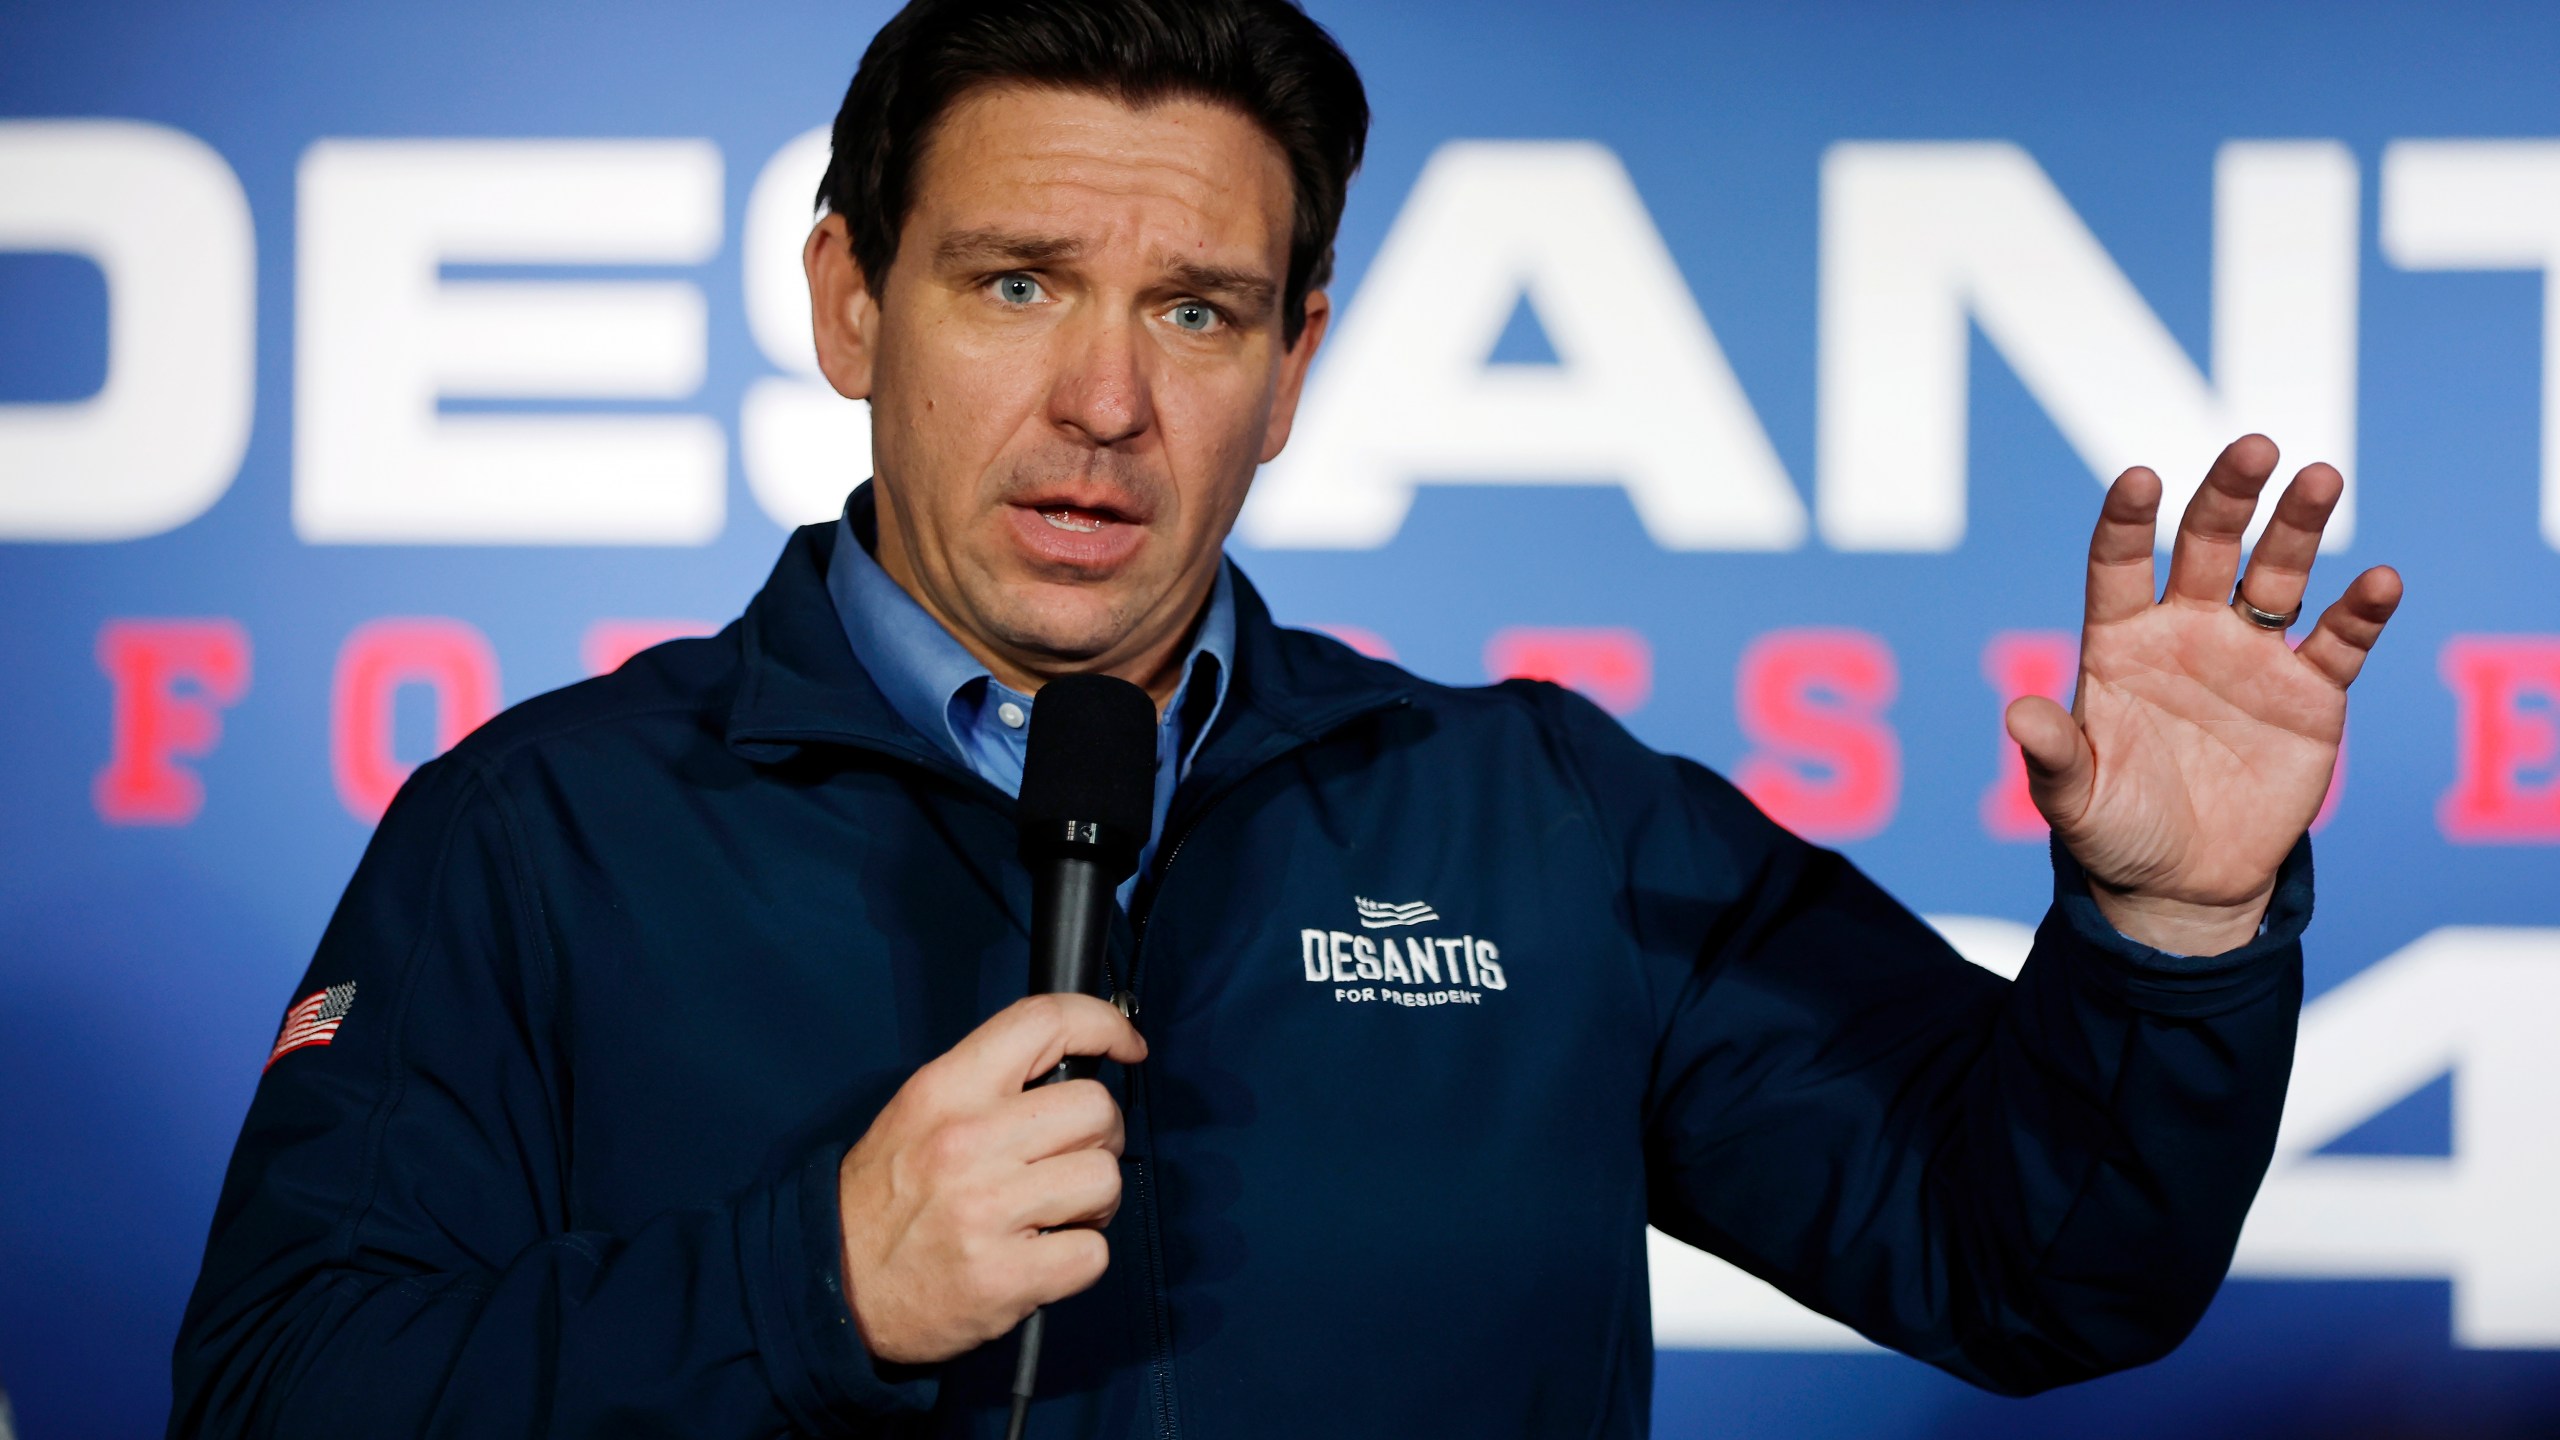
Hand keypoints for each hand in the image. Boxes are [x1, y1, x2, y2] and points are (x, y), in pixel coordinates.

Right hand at [836, 993, 1146, 1363]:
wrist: (835, 1286)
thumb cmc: (883, 1200)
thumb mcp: (919, 1112)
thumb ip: (989, 1083)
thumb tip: (1072, 1066)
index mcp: (947, 1089)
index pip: (1044, 1021)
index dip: (1103, 1024)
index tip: (1125, 1045)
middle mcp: (968, 1142)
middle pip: (1096, 1108)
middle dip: (1100, 1136)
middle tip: (1069, 1160)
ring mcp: (986, 1211)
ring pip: (1104, 1179)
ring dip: (1093, 1201)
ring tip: (1055, 1212)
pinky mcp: (1003, 1277)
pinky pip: (1093, 1253)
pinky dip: (1080, 1257)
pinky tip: (1043, 1255)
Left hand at [2007, 434, 2402, 955]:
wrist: (2183, 882)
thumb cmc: (2115, 829)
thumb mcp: (2073, 800)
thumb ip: (2053, 755)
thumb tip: (2017, 714)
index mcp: (2120, 643)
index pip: (2120, 565)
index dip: (2129, 522)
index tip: (2139, 478)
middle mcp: (2187, 633)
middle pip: (2209, 546)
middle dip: (2228, 496)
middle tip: (2253, 447)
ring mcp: (2252, 657)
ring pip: (2278, 574)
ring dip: (2299, 526)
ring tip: (2319, 478)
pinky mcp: (2309, 693)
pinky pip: (2339, 642)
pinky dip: (2361, 611)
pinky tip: (2379, 581)